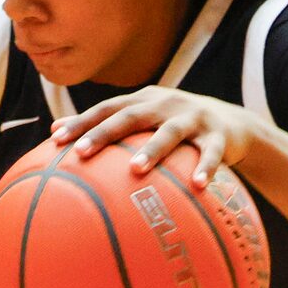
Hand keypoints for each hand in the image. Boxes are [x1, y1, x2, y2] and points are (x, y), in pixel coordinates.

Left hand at [51, 90, 263, 190]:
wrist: (233, 125)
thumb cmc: (176, 128)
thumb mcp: (145, 121)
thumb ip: (107, 125)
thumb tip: (54, 132)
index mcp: (145, 101)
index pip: (108, 108)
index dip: (82, 122)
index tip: (56, 139)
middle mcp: (166, 104)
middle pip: (131, 116)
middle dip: (105, 133)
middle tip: (83, 152)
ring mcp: (193, 118)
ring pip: (169, 134)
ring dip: (152, 150)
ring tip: (135, 169)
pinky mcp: (219, 136)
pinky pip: (211, 154)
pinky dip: (205, 169)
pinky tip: (197, 187)